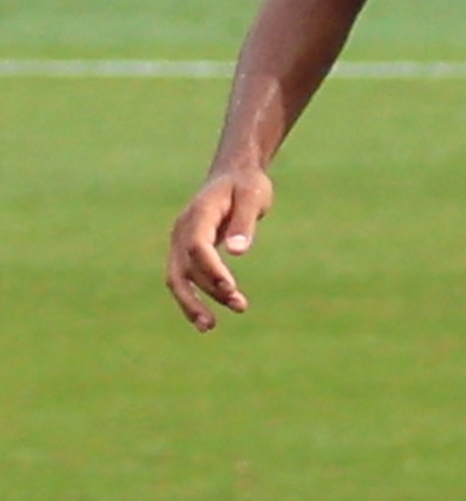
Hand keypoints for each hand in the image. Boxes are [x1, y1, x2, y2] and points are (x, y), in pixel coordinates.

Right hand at [166, 168, 273, 329]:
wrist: (234, 174)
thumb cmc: (247, 185)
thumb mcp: (253, 197)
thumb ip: (244, 224)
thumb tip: (238, 252)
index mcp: (199, 214)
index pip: (198, 246)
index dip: (212, 270)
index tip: (231, 288)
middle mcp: (183, 229)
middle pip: (181, 267)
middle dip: (200, 294)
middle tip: (227, 313)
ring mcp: (181, 240)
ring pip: (178, 277)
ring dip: (193, 302)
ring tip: (211, 326)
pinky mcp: (187, 249)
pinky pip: (183, 277)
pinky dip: (191, 297)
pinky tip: (205, 318)